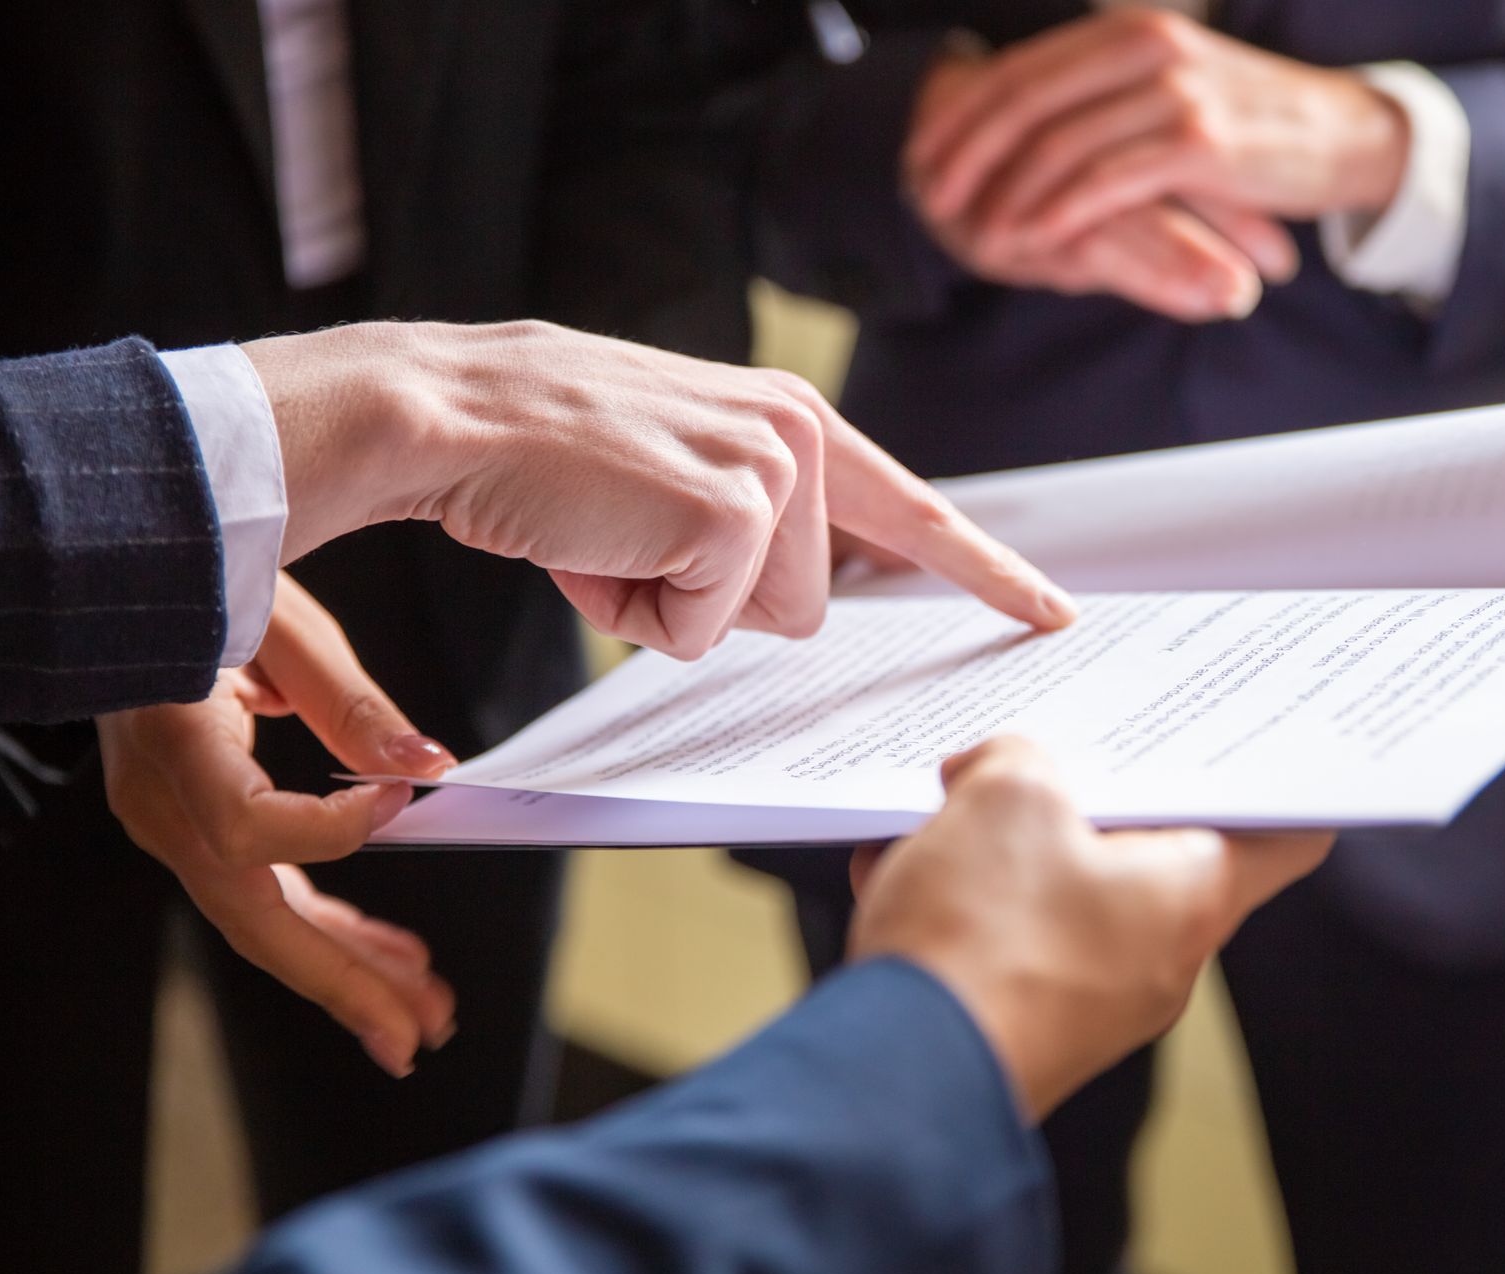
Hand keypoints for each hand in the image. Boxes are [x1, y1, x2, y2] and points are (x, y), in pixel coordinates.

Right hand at [98, 574, 457, 1077]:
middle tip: (422, 1031)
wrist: (129, 582)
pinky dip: (329, 928)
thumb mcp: (284, 623)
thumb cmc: (202, 580)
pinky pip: (263, 891)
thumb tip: (429, 767)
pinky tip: (388, 955)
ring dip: (349, 971)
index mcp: (175, 745)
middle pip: (257, 917)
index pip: (249, 826)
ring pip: (264, 920)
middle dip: (345, 983)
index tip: (404, 799)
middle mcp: (164, 804)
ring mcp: (173, 822)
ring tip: (426, 1011)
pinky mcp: (194, 823)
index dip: (335, 827)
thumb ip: (351, 703)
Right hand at [243, 320, 1075, 661]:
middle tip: (631, 530)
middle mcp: (802, 436)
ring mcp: (773, 471)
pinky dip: (634, 611)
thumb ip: (754, 518)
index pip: (913, 510)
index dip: (985, 572)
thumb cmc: (549, 453)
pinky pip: (700, 631)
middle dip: (712, 599)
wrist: (454, 412)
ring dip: (670, 604)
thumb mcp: (676, 471)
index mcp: (796, 421)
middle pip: (808, 606)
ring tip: (609, 528)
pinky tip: (595, 541)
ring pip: (758, 624)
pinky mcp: (734, 512)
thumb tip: (797, 599)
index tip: (1049, 613)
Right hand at [847, 737, 1330, 1117]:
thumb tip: (994, 773)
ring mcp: (1093, 1001)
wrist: (901, 1076)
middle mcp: (1160, 958)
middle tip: (1032, 756)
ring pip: (1063, 891)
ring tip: (943, 813)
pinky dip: (961, 900)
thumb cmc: (981, 941)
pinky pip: (1008, 940)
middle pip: (1146, 850)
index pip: (1282, 834)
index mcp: (1191, 895)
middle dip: (1081, 796)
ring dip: (1003, 846)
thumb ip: (1015, 760)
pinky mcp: (1026, 1025)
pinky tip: (901, 870)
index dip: (1264, 778)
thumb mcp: (1004, 796)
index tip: (1232, 741)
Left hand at [907, 51, 1281, 322]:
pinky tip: (1031, 239)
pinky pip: (1107, 180)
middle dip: (967, 153)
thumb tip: (1017, 118)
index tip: (921, 154)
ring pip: (1060, 144)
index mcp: (1126, 31)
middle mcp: (1145, 47)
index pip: (1020, 68)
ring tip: (972, 231)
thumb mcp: (1166, 85)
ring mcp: (1173, 93)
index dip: (961, 114)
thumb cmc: (1244, 122)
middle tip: (928, 198)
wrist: (1341, 134)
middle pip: (1025, 101)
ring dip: (1007, 192)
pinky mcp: (1198, 143)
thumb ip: (1100, 92)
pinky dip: (1060, 211)